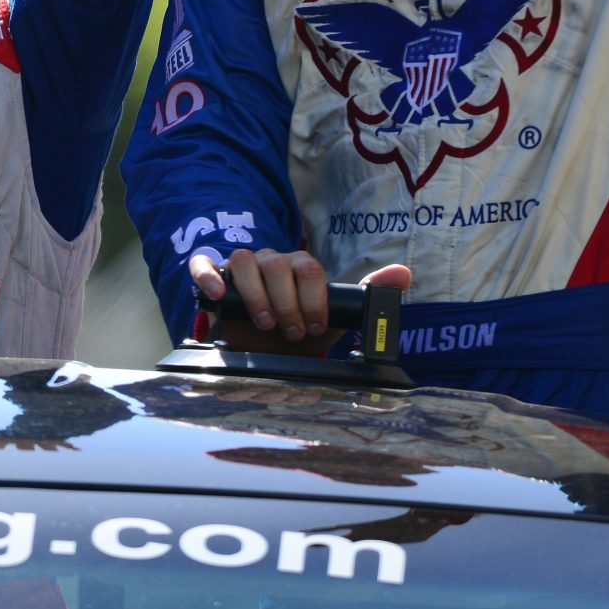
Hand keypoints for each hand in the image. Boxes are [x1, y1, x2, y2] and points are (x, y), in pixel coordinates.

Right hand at [194, 251, 411, 355]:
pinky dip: (210, 276)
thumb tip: (403, 273)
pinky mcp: (213, 278)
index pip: (308, 267)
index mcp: (298, 267)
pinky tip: (220, 295)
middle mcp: (270, 262)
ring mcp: (240, 268)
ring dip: (256, 295)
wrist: (260, 348)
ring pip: (244, 260)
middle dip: (288, 302)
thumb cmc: (296, 327)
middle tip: (292, 332)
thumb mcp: (331, 316)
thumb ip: (365, 294)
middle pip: (278, 264)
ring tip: (264, 323)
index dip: (313, 298)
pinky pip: (205, 264)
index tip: (315, 327)